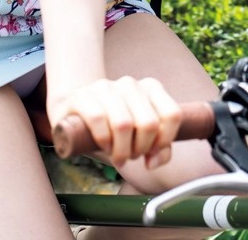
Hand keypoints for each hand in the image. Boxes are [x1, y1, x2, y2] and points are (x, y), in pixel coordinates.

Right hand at [48, 76, 181, 167]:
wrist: (74, 110)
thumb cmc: (114, 125)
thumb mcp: (141, 135)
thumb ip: (159, 149)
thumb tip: (153, 162)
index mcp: (151, 88)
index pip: (172, 114)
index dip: (165, 140)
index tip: (152, 150)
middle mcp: (130, 84)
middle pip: (149, 124)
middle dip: (141, 149)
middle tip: (131, 155)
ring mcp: (106, 87)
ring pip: (124, 124)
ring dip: (121, 150)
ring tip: (117, 155)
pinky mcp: (83, 96)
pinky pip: (98, 120)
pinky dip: (103, 141)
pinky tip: (103, 146)